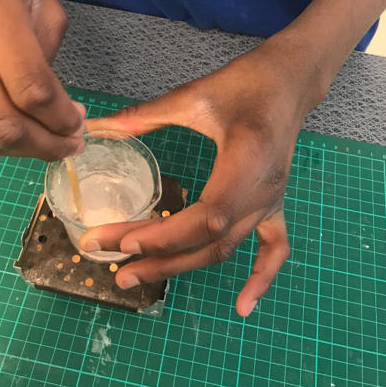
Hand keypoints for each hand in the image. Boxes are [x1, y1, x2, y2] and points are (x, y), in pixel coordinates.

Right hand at [0, 0, 84, 159]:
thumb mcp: (42, 4)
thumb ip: (47, 58)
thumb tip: (54, 112)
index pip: (29, 87)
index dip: (59, 118)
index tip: (79, 124)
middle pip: (0, 121)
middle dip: (43, 145)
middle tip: (70, 145)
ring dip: (21, 149)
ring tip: (51, 141)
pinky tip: (24, 128)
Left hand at [81, 40, 320, 315]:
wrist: (289, 80)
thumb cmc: (245, 82)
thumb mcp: (194, 96)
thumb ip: (145, 115)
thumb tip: (96, 128)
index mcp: (246, 161)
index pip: (205, 217)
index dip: (162, 236)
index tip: (117, 241)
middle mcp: (263, 191)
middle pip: (212, 242)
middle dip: (160, 259)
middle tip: (115, 270)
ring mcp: (272, 201)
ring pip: (228, 248)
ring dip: (184, 267)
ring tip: (139, 276)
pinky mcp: (275, 202)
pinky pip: (273, 249)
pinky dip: (260, 279)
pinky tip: (242, 307)